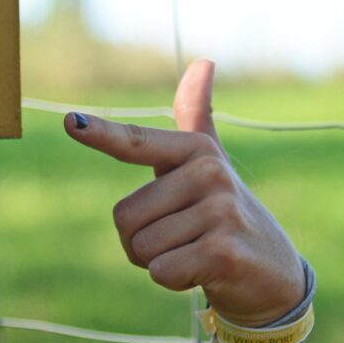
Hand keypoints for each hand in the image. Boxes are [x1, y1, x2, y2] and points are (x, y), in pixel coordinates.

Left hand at [64, 59, 304, 325]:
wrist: (273, 273)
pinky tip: (203, 273)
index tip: (70, 122)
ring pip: (141, 246)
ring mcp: (220, 211)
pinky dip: (173, 281)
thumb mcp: (206, 163)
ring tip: (193, 253)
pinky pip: (160, 270)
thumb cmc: (223, 213)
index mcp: (195, 150)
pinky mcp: (224, 251)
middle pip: (124, 216)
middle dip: (140, 240)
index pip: (136, 142)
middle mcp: (209, 173)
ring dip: (157, 261)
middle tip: (181, 238)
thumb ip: (196, 116)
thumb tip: (204, 61)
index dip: (99, 134)